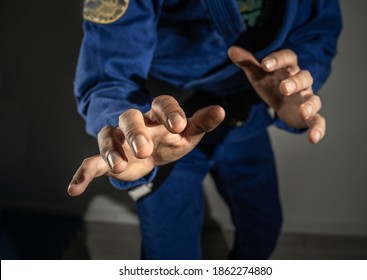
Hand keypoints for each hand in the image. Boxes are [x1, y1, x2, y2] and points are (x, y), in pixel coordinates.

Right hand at [68, 95, 224, 195]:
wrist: (154, 150)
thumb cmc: (172, 138)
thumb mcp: (188, 133)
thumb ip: (202, 123)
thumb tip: (220, 110)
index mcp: (158, 114)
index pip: (161, 104)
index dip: (170, 112)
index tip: (180, 125)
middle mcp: (136, 123)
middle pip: (129, 118)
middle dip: (135, 132)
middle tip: (144, 148)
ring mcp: (119, 140)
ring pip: (108, 136)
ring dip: (110, 150)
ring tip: (117, 166)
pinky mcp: (108, 158)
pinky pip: (91, 162)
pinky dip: (82, 174)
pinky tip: (74, 189)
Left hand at [228, 46, 324, 143]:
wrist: (281, 102)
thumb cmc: (271, 84)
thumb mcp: (258, 74)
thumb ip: (247, 62)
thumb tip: (231, 49)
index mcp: (288, 69)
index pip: (288, 58)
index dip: (277, 59)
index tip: (264, 63)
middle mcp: (301, 82)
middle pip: (304, 78)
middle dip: (295, 82)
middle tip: (283, 88)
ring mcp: (306, 99)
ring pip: (313, 99)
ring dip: (310, 104)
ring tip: (303, 110)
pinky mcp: (308, 116)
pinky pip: (318, 121)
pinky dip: (318, 129)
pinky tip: (314, 138)